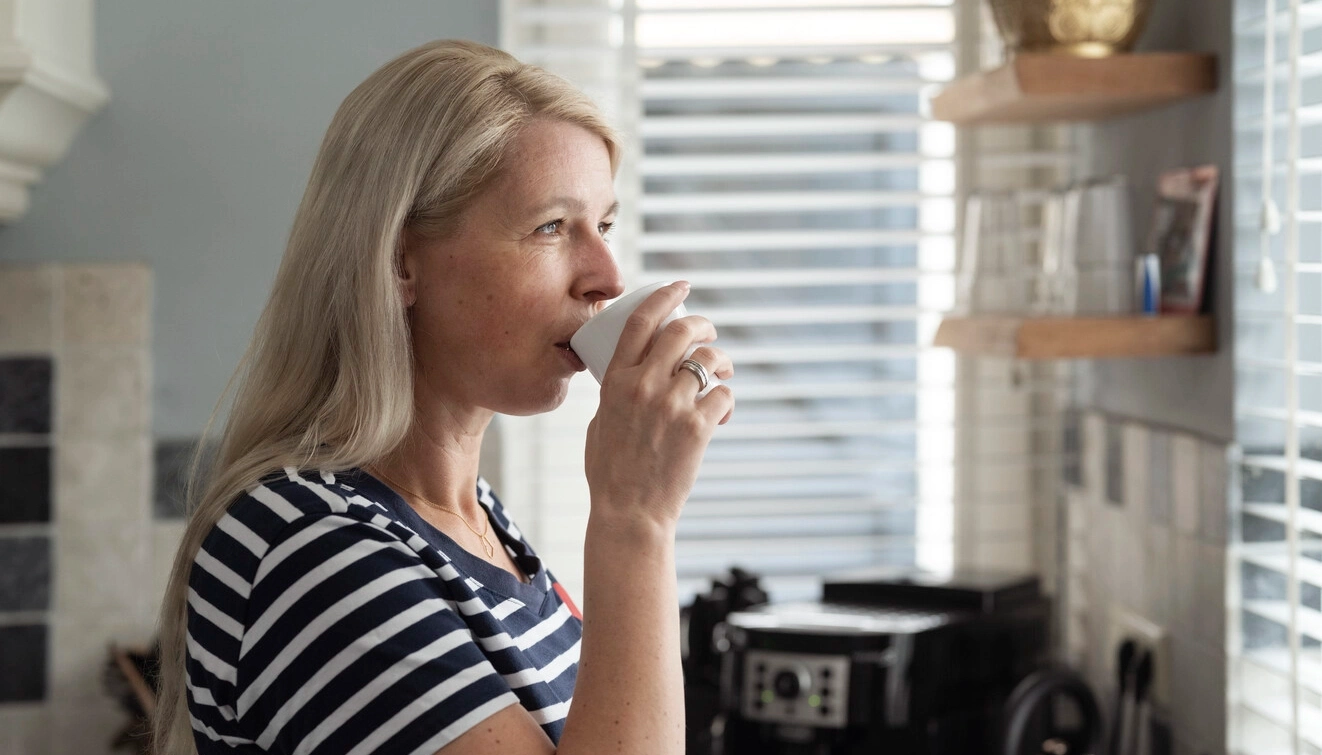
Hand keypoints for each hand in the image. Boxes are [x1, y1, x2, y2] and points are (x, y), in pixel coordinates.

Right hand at [584, 282, 734, 529]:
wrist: (629, 511)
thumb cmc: (610, 471)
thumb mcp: (600, 422)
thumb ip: (615, 395)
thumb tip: (629, 375)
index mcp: (615, 381)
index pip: (640, 321)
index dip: (663, 296)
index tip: (680, 285)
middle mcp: (643, 385)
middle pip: (681, 331)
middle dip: (701, 324)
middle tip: (708, 331)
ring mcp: (672, 405)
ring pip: (707, 360)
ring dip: (720, 361)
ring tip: (722, 370)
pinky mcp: (697, 426)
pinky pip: (723, 395)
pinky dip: (726, 400)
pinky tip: (723, 412)